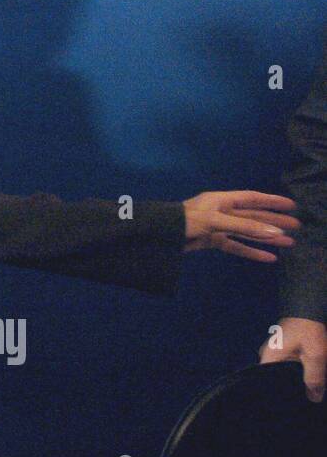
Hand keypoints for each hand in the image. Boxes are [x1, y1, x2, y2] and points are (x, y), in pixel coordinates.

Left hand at [182, 191, 297, 261]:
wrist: (160, 235)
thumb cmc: (185, 221)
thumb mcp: (215, 221)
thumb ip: (244, 227)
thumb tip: (274, 232)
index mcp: (221, 200)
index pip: (252, 198)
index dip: (271, 201)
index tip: (290, 205)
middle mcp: (222, 211)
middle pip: (254, 216)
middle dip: (274, 221)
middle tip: (296, 227)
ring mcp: (218, 227)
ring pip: (248, 232)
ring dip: (267, 238)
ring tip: (289, 243)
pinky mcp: (213, 241)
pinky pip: (236, 246)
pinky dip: (251, 252)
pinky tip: (268, 258)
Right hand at [261, 316, 325, 402]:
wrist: (310, 306)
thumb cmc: (309, 330)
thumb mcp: (315, 357)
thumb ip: (314, 379)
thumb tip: (314, 398)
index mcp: (268, 358)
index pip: (268, 383)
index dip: (282, 394)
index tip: (295, 402)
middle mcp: (268, 355)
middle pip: (278, 378)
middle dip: (294, 386)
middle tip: (309, 395)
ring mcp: (277, 350)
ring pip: (286, 371)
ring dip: (299, 377)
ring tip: (312, 386)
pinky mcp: (286, 347)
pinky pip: (291, 364)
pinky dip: (301, 369)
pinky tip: (312, 373)